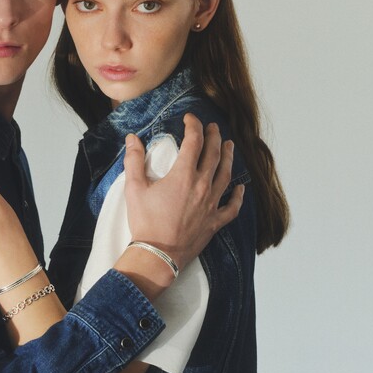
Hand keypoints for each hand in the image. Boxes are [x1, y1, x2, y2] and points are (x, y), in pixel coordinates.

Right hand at [123, 114, 243, 271]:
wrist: (158, 254)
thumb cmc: (145, 222)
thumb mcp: (134, 188)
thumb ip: (134, 160)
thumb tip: (132, 139)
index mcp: (183, 175)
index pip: (194, 141)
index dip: (193, 125)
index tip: (190, 118)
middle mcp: (202, 186)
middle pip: (214, 154)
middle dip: (214, 136)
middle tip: (213, 127)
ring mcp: (211, 204)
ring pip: (226, 175)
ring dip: (228, 157)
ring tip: (229, 145)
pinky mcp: (215, 222)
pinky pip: (232, 207)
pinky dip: (238, 196)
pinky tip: (240, 188)